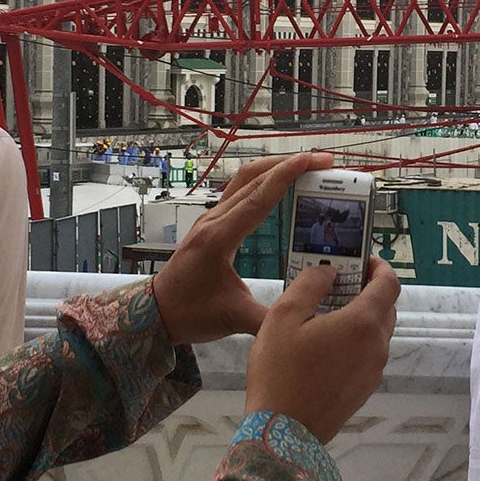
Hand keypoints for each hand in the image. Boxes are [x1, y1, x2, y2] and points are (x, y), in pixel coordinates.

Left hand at [151, 153, 330, 346]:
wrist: (157, 312)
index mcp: (218, 238)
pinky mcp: (212, 223)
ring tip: (308, 167)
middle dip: (290, 164)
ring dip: (276, 169)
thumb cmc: (189, 313)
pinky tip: (282, 187)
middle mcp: (213, 221)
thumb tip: (308, 318)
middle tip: (323, 162)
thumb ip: (272, 320)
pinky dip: (265, 182)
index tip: (311, 160)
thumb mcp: (234, 320)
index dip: (286, 176)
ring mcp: (211, 219)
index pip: (257, 198)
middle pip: (253, 178)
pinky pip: (241, 192)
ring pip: (245, 180)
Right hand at [242, 257, 399, 443]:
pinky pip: (367, 356)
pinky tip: (325, 347)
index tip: (363, 260)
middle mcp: (377, 347)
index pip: (389, 284)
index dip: (380, 267)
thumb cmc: (280, 371)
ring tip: (327, 316)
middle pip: (386, 309)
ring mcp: (373, 372)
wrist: (282, 433)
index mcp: (363, 324)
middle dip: (369, 291)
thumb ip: (311, 284)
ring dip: (360, 318)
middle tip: (339, 285)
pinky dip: (355, 342)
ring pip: (376, 334)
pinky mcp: (364, 390)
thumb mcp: (284, 316)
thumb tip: (329, 271)